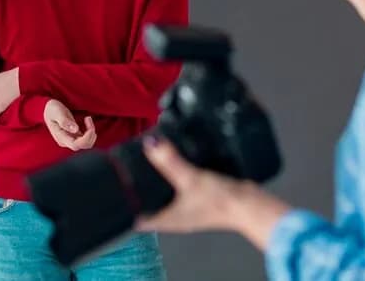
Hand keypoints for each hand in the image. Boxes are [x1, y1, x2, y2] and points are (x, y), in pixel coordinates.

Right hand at [44, 100, 96, 150]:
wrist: (49, 110)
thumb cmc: (52, 110)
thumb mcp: (56, 112)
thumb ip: (64, 121)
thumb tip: (75, 129)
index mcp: (60, 137)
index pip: (76, 145)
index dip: (86, 137)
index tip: (87, 121)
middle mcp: (66, 142)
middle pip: (84, 145)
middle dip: (90, 133)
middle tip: (88, 118)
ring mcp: (71, 140)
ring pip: (87, 143)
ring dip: (91, 133)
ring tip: (87, 118)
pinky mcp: (75, 137)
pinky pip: (86, 139)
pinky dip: (90, 131)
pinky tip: (87, 121)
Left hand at [137, 137, 292, 249]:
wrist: (248, 205)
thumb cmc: (220, 202)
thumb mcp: (189, 178)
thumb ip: (170, 161)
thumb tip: (151, 145)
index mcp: (166, 220)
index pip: (135, 218)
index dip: (124, 206)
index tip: (115, 189)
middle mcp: (173, 217)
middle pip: (148, 205)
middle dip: (139, 189)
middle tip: (129, 169)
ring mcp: (186, 210)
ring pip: (163, 196)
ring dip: (157, 182)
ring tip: (148, 163)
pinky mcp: (198, 200)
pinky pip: (179, 189)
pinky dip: (174, 178)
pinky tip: (174, 164)